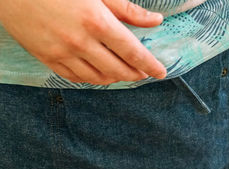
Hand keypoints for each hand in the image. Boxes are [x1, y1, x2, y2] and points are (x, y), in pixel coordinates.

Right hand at [0, 0, 166, 84]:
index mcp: (97, 22)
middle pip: (118, 69)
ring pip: (97, 77)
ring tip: (124, 73)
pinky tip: (99, 74)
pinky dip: (92, 79)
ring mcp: (62, 53)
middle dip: (135, 74)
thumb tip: (155, 21)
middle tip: (144, 73)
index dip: (150, 65)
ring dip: (115, 78)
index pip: (133, 52)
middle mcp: (81, 42)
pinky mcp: (46, 58)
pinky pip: (75, 77)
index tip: (161, 72)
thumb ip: (127, 9)